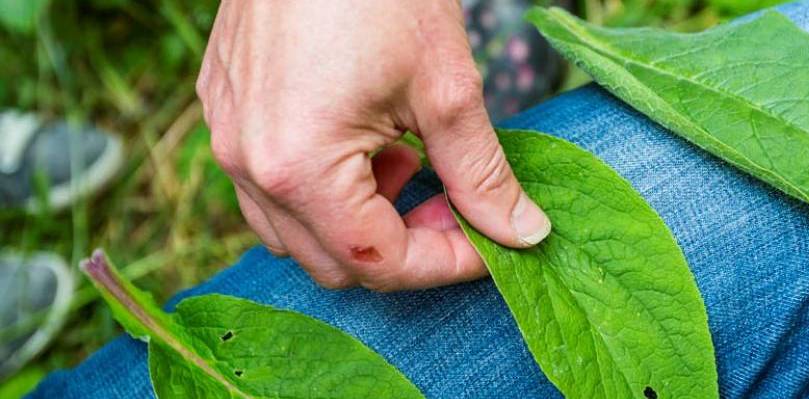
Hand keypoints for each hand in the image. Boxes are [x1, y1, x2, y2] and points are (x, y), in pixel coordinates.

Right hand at [196, 0, 550, 290]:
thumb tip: (522, 233)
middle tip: (456, 205)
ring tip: (410, 164)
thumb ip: (482, 174)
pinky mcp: (224, 109)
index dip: (444, 263)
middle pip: (332, 259)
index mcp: (299, 166)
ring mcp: (227, 137)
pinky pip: (270, 185)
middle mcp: (248, 164)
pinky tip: (367, 139)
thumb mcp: (447, 88)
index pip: (378, 259)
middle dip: (404, 245)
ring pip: (295, 231)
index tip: (490, 244)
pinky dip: (326, 187)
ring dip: (361, 220)